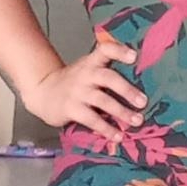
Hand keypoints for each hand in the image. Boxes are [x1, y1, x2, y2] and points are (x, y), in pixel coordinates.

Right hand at [25, 41, 146, 140]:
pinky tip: (118, 136)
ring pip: (103, 101)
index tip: (134, 56)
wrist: (43, 92)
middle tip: (143, 102)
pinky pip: (92, 119)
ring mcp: (77, 92)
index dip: (119, 51)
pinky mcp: (71, 109)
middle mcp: (85, 74)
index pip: (105, 49)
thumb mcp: (87, 69)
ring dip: (122, 112)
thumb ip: (106, 71)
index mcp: (91, 62)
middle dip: (127, 90)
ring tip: (137, 121)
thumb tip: (141, 83)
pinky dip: (106, 129)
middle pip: (108, 78)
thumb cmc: (74, 83)